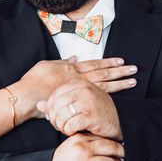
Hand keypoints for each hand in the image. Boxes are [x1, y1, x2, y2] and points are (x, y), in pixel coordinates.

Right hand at [11, 57, 134, 122]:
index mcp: (71, 68)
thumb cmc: (33, 82)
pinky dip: (108, 98)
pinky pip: (95, 99)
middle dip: (119, 71)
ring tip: (133, 82)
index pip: (94, 65)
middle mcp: (78, 78)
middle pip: (103, 74)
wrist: (27, 97)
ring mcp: (78, 91)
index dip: (108, 63)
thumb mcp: (46, 65)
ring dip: (119, 84)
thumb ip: (62, 62)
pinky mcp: (76, 102)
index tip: (120, 61)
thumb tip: (74, 58)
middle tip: (134, 69)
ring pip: (103, 86)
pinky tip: (118, 97)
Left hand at [38, 79, 122, 140]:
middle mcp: (83, 88)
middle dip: (54, 119)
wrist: (119, 123)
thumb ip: (56, 102)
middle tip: (60, 126)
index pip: (53, 96)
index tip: (53, 117)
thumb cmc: (94, 112)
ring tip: (67, 129)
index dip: (50, 109)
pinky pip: (70, 125)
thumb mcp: (75, 103)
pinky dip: (69, 131)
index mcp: (78, 82)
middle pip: (55, 106)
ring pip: (61, 116)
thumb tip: (39, 105)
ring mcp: (88, 100)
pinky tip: (74, 132)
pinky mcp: (92, 115)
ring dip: (62, 126)